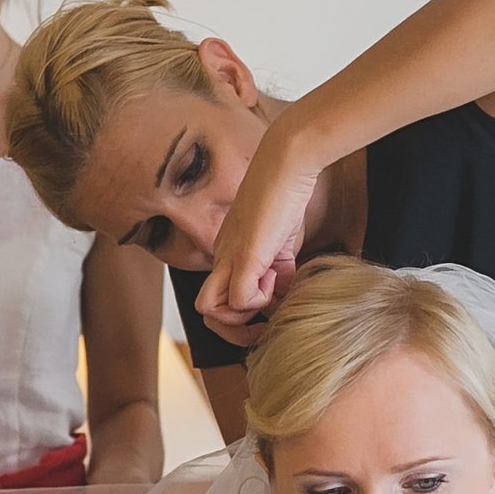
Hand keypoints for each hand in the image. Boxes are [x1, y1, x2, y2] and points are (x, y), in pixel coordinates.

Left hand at [195, 135, 321, 347]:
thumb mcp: (281, 245)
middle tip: (263, 324)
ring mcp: (229, 258)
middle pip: (207, 312)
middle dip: (235, 330)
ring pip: (213, 312)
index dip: (242, 315)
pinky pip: (238, 300)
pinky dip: (260, 300)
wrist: (287, 163)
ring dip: (245, 316)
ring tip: (271, 291)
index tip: (271, 306)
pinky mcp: (244, 256)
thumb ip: (276, 273)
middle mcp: (222, 258)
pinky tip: (274, 275)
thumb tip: (278, 300)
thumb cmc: (286, 197)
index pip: (219, 300)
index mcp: (228, 254)